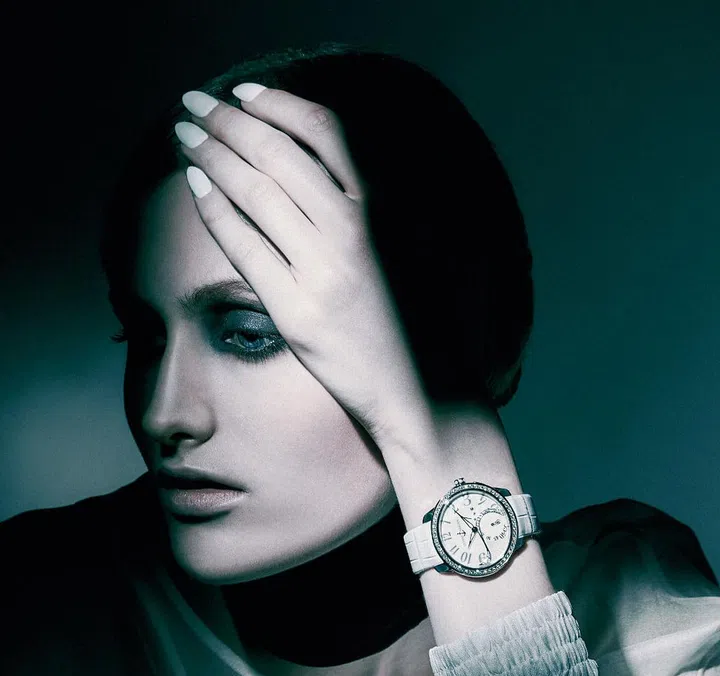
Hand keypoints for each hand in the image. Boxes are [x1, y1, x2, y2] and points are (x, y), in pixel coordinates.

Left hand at [176, 87, 428, 448]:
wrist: (418, 391)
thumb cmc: (407, 321)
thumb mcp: (397, 246)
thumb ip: (359, 205)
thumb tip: (303, 165)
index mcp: (382, 209)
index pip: (324, 131)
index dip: (277, 103)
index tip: (242, 93)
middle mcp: (353, 231)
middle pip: (279, 153)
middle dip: (227, 121)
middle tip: (194, 104)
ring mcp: (323, 272)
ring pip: (255, 192)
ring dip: (211, 155)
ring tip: (183, 136)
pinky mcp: (296, 313)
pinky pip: (244, 248)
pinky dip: (214, 211)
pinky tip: (194, 187)